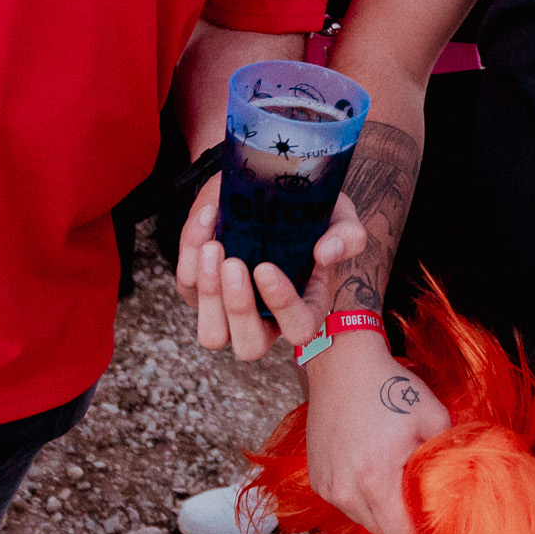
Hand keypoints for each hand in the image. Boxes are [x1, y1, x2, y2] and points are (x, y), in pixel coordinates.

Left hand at [177, 174, 371, 361]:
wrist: (270, 187)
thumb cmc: (312, 213)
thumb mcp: (340, 217)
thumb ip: (347, 235)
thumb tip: (325, 253)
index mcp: (304, 309)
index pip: (298, 328)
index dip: (282, 305)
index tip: (265, 267)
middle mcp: (265, 320)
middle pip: (249, 346)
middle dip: (238, 308)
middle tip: (233, 264)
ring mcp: (228, 311)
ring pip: (212, 335)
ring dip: (208, 294)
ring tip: (212, 247)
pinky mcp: (199, 292)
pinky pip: (187, 288)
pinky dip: (190, 252)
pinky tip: (208, 217)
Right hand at [303, 336, 446, 533]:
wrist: (342, 364)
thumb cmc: (389, 386)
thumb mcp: (433, 416)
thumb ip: (449, 455)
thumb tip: (458, 485)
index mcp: (376, 480)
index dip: (417, 528)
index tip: (425, 508)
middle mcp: (345, 490)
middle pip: (380, 532)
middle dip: (398, 517)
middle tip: (407, 483)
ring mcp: (327, 486)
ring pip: (360, 519)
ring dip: (376, 505)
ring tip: (384, 468)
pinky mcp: (316, 478)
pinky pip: (343, 502)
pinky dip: (357, 492)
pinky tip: (365, 462)